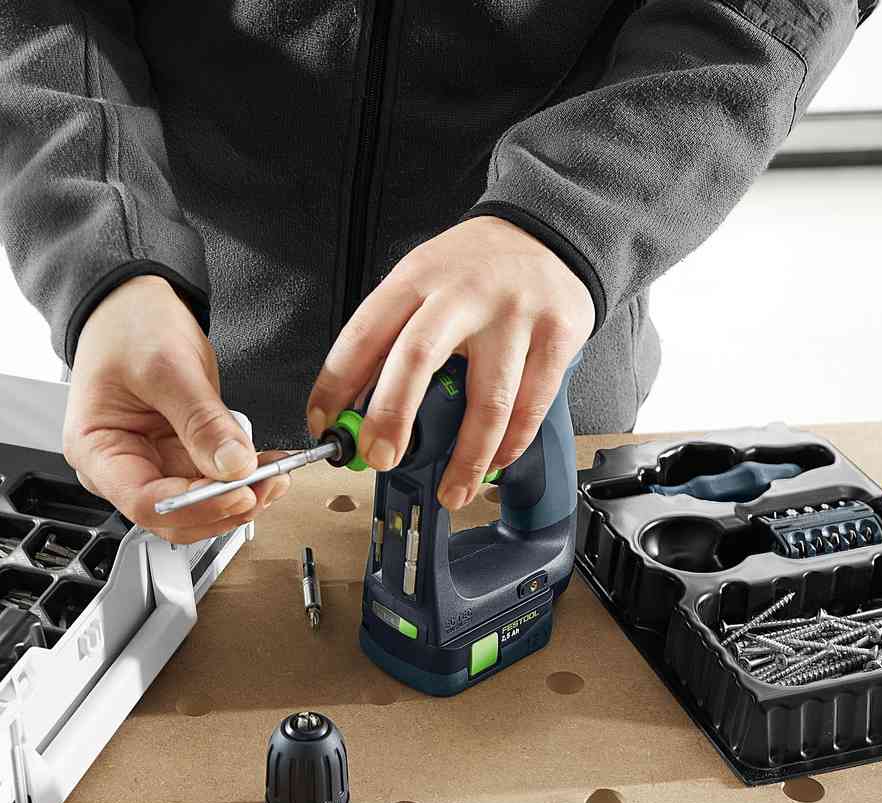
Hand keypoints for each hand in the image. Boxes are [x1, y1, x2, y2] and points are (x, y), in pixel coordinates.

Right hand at [63, 275, 289, 542]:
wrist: (133, 301)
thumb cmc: (128, 327)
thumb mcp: (166, 367)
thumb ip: (201, 421)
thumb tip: (234, 466)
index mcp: (96, 450)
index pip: (145, 501)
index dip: (196, 506)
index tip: (239, 491)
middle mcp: (120, 467)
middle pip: (173, 513)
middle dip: (222, 507)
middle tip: (265, 486)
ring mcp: (151, 463)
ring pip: (198, 504)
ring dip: (237, 497)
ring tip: (273, 475)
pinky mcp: (177, 455)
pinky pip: (211, 480)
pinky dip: (240, 478)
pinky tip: (265, 466)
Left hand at [305, 216, 593, 508]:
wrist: (549, 232)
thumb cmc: (475, 266)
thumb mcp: (421, 280)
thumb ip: (389, 336)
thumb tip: (352, 407)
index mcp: (417, 278)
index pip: (363, 334)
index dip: (335, 386)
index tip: (325, 427)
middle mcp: (463, 294)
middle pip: (417, 359)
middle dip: (391, 417)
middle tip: (379, 458)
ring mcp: (514, 316)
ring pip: (488, 400)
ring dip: (466, 458)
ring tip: (451, 491)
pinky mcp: (557, 337)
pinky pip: (532, 406)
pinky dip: (510, 445)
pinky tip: (494, 464)